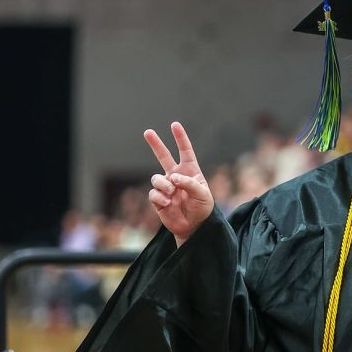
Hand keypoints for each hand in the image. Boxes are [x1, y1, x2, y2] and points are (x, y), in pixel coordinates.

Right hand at [144, 122, 213, 246]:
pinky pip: (154, 193)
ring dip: (164, 184)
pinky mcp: (158, 198)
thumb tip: (172, 177)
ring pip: (156, 178)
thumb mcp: (203, 194)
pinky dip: (160, 197)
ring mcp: (166, 187)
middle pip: (164, 156)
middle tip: (147, 131)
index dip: (180, 138)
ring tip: (172, 193)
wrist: (194, 227)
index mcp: (190, 171)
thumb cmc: (202, 208)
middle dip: (156, 144)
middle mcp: (176, 176)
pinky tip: (167, 203)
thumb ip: (189, 183)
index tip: (175, 125)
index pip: (185, 151)